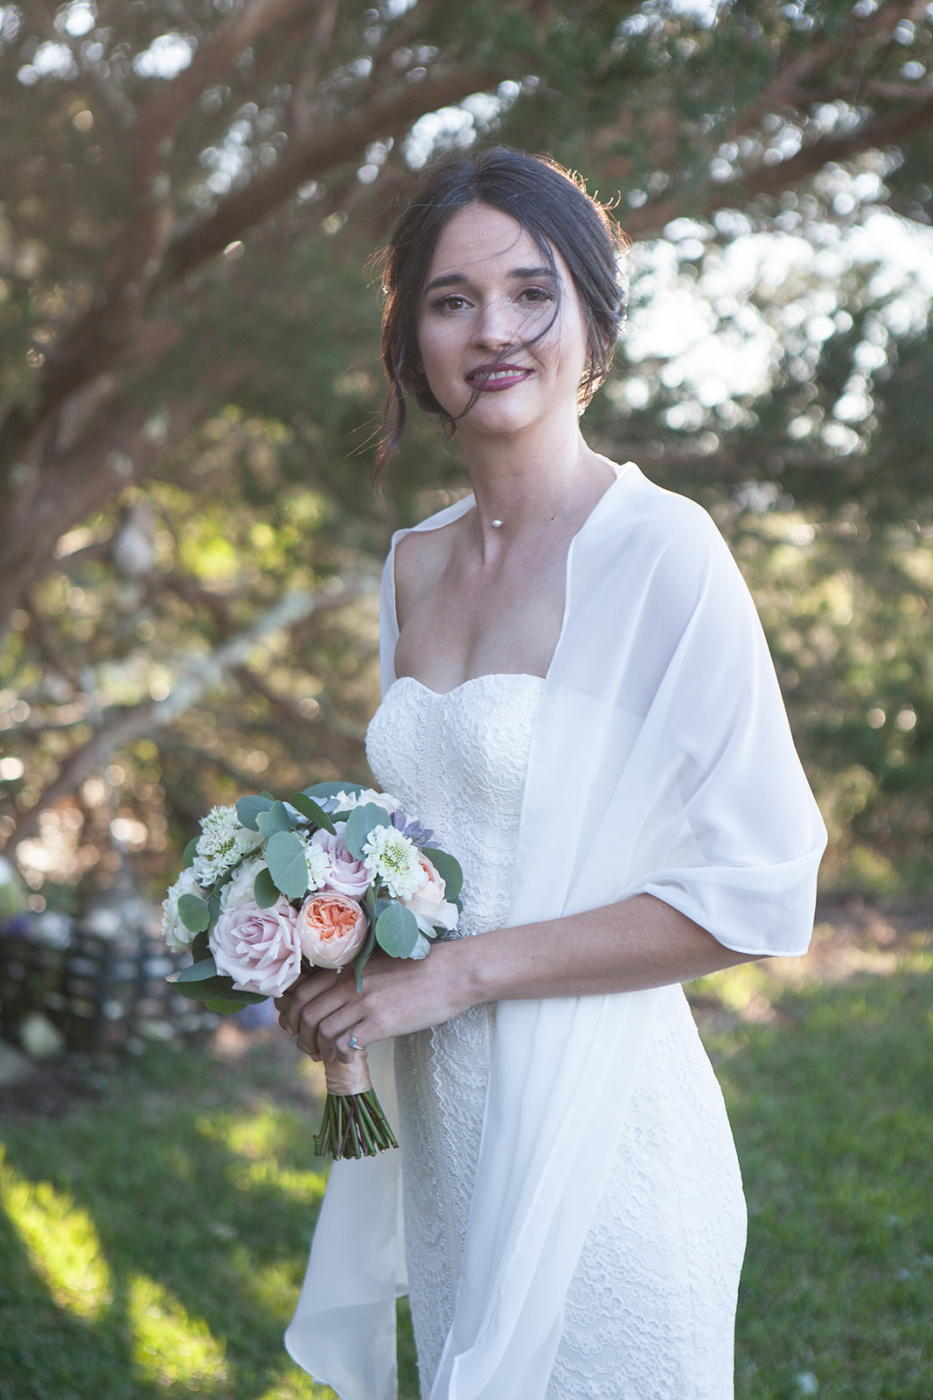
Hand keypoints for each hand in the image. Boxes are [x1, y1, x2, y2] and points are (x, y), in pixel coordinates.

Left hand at [274, 944, 475, 1063]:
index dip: (291, 1014)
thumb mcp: (379, 963)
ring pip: (321, 1031)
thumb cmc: (420, 968)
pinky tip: (349, 1058)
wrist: (453, 972)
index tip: (294, 1027)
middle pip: (306, 1014)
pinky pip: (344, 1044)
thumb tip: (333, 998)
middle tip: (309, 1049)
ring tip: (327, 1057)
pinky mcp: (381, 1023)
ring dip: (319, 1049)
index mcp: (348, 967)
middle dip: (301, 1037)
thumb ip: (353, 976)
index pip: (302, 992)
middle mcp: (350, 984)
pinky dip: (340, 1056)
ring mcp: (364, 1003)